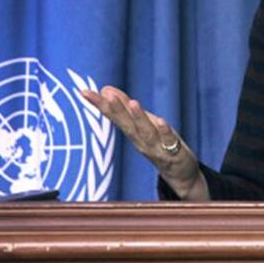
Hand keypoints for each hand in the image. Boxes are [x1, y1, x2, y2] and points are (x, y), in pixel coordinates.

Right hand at [79, 86, 208, 200]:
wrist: (179, 173)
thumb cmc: (158, 144)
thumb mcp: (141, 124)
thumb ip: (124, 107)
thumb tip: (105, 89)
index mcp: (132, 132)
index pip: (113, 116)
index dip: (99, 104)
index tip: (84, 92)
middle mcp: (140, 140)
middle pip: (126, 124)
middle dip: (115, 109)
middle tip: (104, 95)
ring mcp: (157, 147)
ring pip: (146, 132)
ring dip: (139, 118)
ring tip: (133, 103)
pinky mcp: (174, 152)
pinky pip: (169, 141)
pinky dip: (164, 131)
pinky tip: (161, 120)